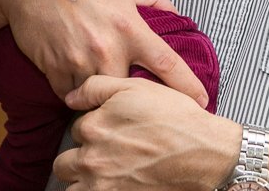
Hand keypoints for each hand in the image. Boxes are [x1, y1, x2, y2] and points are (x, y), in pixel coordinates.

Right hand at [0, 0, 207, 103]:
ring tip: (105, 98)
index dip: (188, 87)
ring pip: (100, 98)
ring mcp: (80, 62)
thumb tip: (175, 11)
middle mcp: (108, 49)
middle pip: (132, 93)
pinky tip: (76, 85)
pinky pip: (70, 96)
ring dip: (103, 99)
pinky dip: (75, 94)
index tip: (202, 102)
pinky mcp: (56, 71)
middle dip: (137, 100)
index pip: (167, 64)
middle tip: (140, 103)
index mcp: (130, 28)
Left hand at [54, 76, 236, 189]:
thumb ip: (96, 88)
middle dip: (79, 158)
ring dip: (82, 181)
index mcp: (93, 127)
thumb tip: (70, 98)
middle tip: (103, 154)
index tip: (109, 129)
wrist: (204, 153)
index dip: (92, 127)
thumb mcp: (135, 88)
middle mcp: (92, 159)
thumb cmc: (174, 118)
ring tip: (106, 172)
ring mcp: (102, 186)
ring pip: (72, 187)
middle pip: (64, 164)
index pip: (75, 129)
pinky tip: (111, 183)